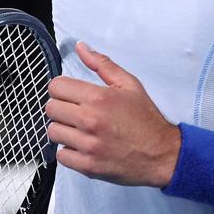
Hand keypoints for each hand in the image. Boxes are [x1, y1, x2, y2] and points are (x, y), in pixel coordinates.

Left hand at [44, 42, 180, 187]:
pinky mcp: (88, 166)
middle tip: (75, 111)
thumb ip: (102, 64)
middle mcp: (90, 121)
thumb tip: (81, 48)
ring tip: (79, 129)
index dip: (62, 88)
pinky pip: (61, 155)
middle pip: (51, 108)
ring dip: (63, 129)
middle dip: (61, 107)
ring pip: (53, 132)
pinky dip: (69, 151)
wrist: (162, 154)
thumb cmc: (146, 120)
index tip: (70, 94)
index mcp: (98, 98)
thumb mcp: (129, 85)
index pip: (56, 87)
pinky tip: (82, 145)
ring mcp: (88, 145)